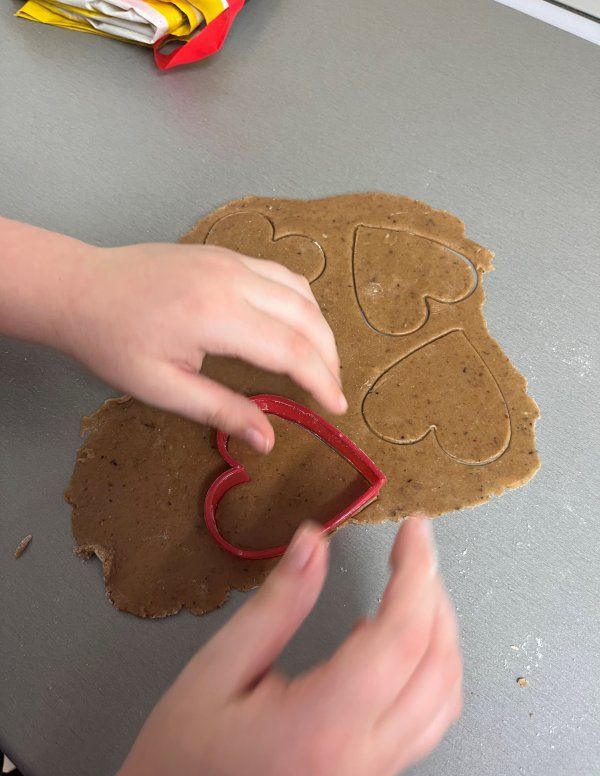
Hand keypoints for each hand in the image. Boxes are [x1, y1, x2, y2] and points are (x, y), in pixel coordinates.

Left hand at [65, 243, 345, 451]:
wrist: (79, 288)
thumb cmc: (112, 342)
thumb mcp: (162, 387)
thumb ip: (221, 410)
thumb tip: (268, 440)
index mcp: (215, 316)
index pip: (291, 349)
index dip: (321, 380)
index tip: (336, 407)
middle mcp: (232, 279)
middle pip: (306, 316)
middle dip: (329, 356)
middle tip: (333, 390)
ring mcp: (230, 259)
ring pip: (299, 290)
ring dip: (319, 327)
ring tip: (321, 362)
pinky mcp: (224, 252)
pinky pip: (280, 274)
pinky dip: (300, 302)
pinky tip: (297, 325)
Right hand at [101, 518, 461, 775]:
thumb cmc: (181, 759)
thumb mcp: (216, 670)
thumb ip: (275, 604)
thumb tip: (313, 543)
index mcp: (320, 728)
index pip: (399, 637)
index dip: (415, 573)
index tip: (414, 531)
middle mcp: (360, 760)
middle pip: (436, 664)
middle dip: (434, 594)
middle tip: (413, 548)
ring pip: (444, 698)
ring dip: (441, 634)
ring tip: (415, 586)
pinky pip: (427, 723)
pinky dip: (430, 672)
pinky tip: (396, 645)